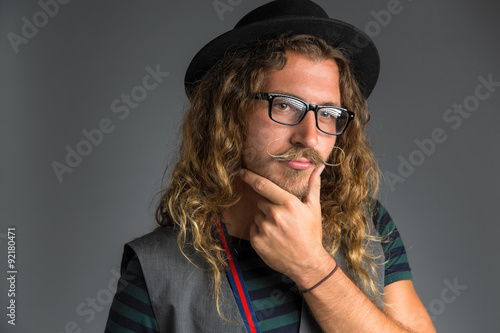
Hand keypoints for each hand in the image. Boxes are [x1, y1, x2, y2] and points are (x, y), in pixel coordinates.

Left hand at [239, 165, 334, 286]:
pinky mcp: (257, 241)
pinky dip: (261, 232)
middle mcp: (275, 215)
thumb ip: (313, 186)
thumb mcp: (314, 209)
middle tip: (282, 218)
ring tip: (280, 230)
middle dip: (268, 207)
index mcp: (289, 204)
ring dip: (265, 220)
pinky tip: (274, 238)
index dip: (250, 177)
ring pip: (258, 216)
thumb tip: (318, 168)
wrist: (307, 263)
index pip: (263, 185)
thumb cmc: (311, 234)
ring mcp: (265, 228)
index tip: (242, 172)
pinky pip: (254, 229)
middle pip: (261, 202)